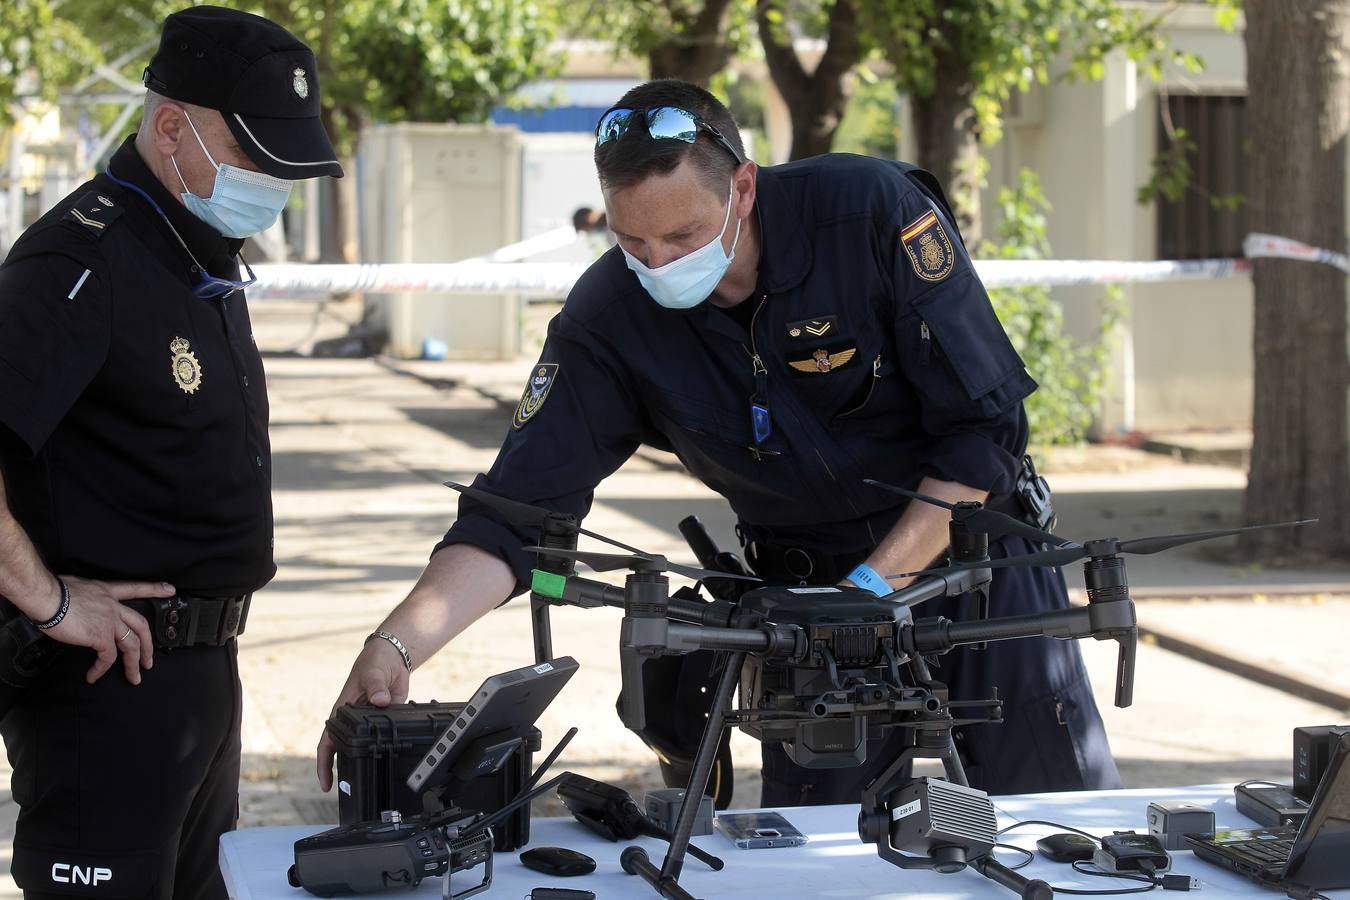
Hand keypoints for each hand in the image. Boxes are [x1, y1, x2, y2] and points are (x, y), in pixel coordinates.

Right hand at [44, 575, 173, 684]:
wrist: (46, 597)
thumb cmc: (52, 591)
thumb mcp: (76, 587)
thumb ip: (85, 599)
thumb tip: (78, 605)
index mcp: (106, 592)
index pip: (135, 588)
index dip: (154, 589)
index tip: (170, 590)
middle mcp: (113, 606)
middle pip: (140, 626)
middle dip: (148, 646)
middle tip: (149, 661)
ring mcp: (110, 621)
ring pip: (131, 645)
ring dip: (133, 664)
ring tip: (133, 677)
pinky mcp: (101, 636)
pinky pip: (108, 658)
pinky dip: (102, 669)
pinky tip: (94, 676)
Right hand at [316, 636, 410, 791]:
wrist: (392, 658)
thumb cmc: (374, 663)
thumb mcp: (373, 673)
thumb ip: (376, 687)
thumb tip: (379, 700)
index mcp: (342, 711)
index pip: (328, 741)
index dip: (324, 763)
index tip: (325, 782)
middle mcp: (353, 720)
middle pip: (343, 749)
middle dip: (341, 770)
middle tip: (344, 792)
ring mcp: (369, 721)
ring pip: (362, 746)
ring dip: (363, 761)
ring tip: (364, 783)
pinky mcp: (384, 720)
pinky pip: (382, 738)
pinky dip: (384, 749)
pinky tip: (388, 761)